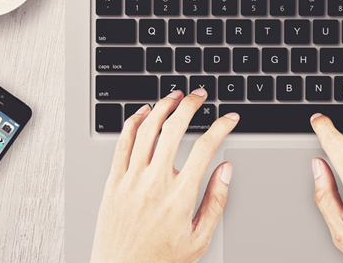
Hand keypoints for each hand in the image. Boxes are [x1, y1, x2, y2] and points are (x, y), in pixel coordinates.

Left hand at [90, 87, 239, 262]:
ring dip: (163, 106)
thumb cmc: (160, 260)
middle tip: (200, 95)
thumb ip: (216, 201)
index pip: (205, 148)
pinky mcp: (112, 182)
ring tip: (174, 96)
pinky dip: (133, 122)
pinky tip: (143, 113)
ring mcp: (130, 180)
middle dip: (191, 105)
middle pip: (174, 128)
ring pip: (147, 129)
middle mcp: (154, 183)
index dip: (221, 127)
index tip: (229, 119)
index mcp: (179, 196)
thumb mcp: (199, 238)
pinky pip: (122, 143)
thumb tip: (226, 169)